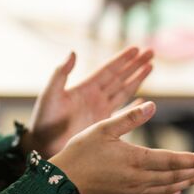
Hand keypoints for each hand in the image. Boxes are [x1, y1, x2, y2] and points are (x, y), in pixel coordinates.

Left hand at [23, 47, 152, 158]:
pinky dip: (134, 107)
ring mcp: (100, 111)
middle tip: (150, 52)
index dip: (122, 59)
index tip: (136, 48)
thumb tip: (72, 52)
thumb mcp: (50, 94)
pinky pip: (122, 114)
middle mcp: (95, 97)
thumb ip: (61, 74)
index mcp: (85, 88)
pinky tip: (144, 101)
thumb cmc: (43, 120)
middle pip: (120, 77)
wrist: (42, 145)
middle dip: (135, 65)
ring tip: (150, 67)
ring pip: (124, 92)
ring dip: (137, 80)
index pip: (108, 70)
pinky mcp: (102, 126)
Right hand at [49, 101, 193, 193]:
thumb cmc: (80, 151)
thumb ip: (129, 117)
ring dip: (186, 182)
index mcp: (136, 159)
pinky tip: (174, 191)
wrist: (62, 181)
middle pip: (175, 176)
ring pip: (167, 188)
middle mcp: (138, 179)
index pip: (173, 160)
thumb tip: (152, 105)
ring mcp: (132, 191)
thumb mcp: (103, 127)